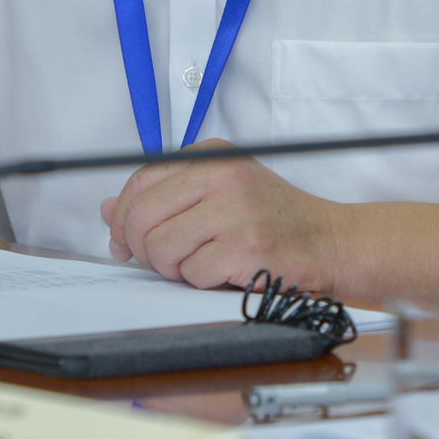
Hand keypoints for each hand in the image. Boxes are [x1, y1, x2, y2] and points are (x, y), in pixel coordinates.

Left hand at [99, 142, 345, 292]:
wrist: (330, 241)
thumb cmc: (272, 221)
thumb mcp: (217, 195)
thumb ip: (163, 199)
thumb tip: (108, 211)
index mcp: (212, 156)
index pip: (140, 182)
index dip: (123, 217)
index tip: (125, 241)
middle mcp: (222, 174)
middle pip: (142, 215)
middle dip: (141, 248)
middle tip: (160, 262)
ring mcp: (235, 209)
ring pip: (161, 247)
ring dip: (173, 268)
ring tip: (199, 266)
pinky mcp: (245, 247)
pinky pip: (192, 273)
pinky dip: (201, 282)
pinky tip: (223, 273)